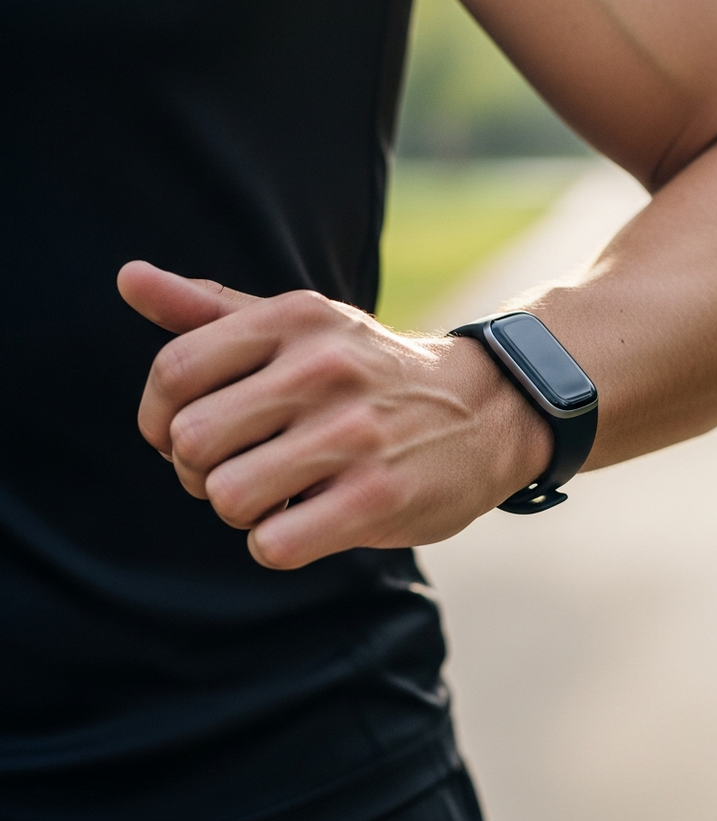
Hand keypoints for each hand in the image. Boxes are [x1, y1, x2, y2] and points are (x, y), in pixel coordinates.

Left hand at [117, 261, 550, 568]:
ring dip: (241, 509)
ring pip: (226, 497)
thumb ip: (210, 310)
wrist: (485, 409)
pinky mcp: (378, 496)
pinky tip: (308, 521)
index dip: (159, 418)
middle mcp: (323, 368)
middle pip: (190, 443)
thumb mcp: (302, 326)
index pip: (174, 372)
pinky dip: (275, 543)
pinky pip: (272, 544)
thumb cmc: (372, 372)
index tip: (185, 435)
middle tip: (241, 467)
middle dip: (200, 470)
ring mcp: (353, 433)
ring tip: (280, 493)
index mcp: (295, 319)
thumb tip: (127, 277)